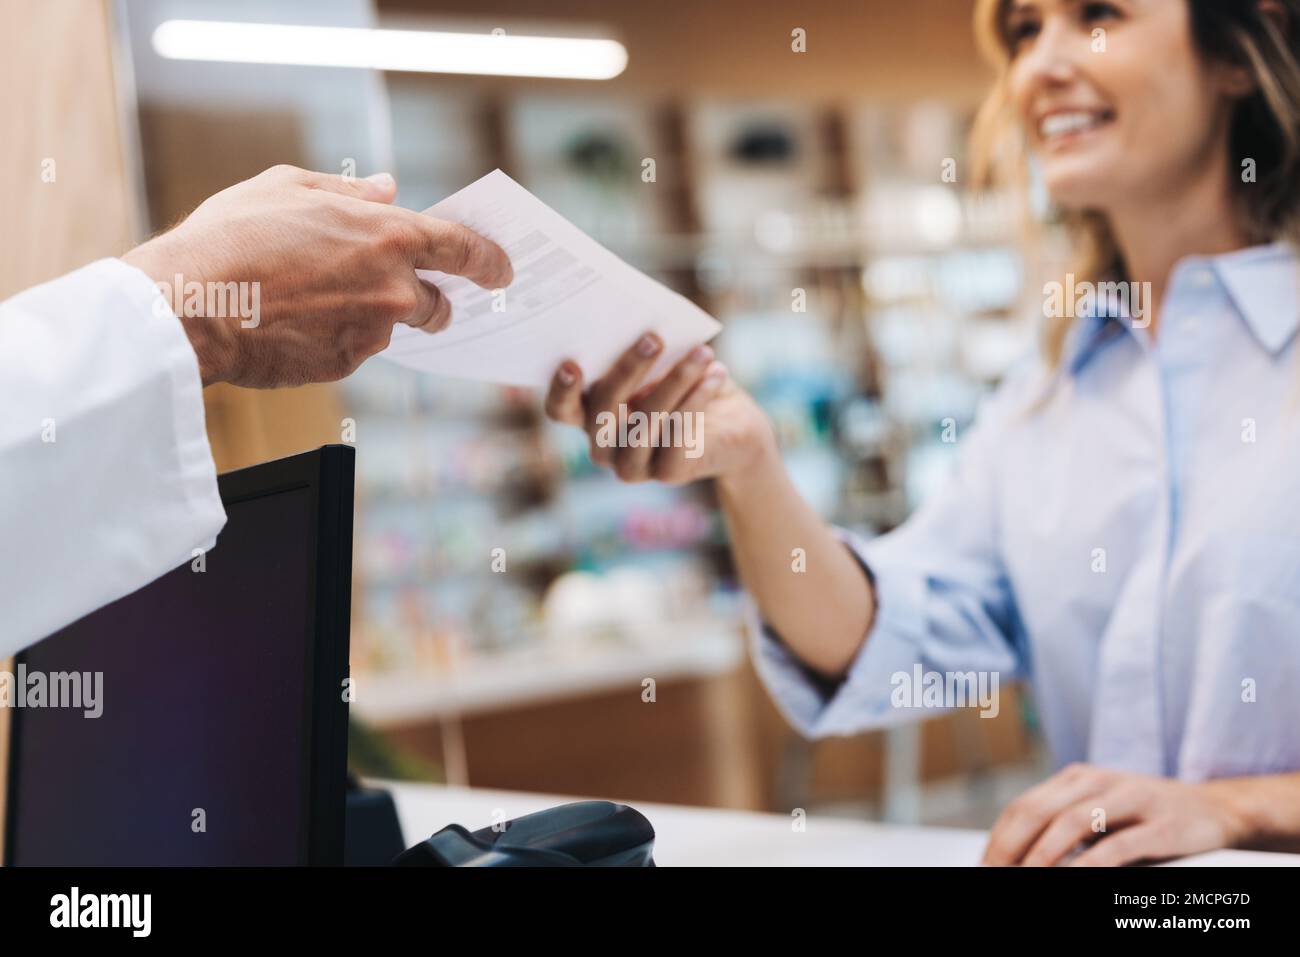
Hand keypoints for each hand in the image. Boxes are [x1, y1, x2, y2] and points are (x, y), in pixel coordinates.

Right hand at [122, 164, 511, 387]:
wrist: (189, 305)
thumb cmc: (232, 236)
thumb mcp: (288, 187)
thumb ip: (349, 191)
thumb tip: (389, 189)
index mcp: (389, 237)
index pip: (464, 250)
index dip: (489, 260)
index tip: (502, 270)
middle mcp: (392, 290)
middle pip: (438, 305)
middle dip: (431, 302)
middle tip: (400, 293)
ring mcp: (371, 334)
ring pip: (390, 329)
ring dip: (370, 317)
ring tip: (313, 298)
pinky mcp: (344, 366)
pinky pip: (353, 351)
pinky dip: (335, 338)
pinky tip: (294, 322)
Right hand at [544, 332, 775, 485]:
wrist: (731, 426)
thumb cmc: (684, 382)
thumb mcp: (662, 362)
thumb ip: (641, 348)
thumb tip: (639, 319)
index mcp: (589, 414)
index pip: (561, 410)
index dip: (562, 391)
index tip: (572, 363)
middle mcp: (603, 444)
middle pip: (603, 411)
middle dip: (628, 370)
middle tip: (654, 338)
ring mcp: (631, 464)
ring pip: (645, 422)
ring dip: (676, 381)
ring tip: (702, 352)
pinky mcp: (667, 473)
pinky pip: (678, 437)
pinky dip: (697, 400)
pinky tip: (716, 374)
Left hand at [981, 763, 1248, 865]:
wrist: (1216, 808)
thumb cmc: (1148, 815)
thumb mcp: (1100, 811)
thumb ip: (1062, 825)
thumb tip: (1017, 856)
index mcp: (1077, 778)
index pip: (1023, 806)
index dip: (999, 839)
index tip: (985, 866)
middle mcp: (1099, 781)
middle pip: (1037, 812)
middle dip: (1010, 848)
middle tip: (997, 875)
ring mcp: (1131, 799)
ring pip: (1071, 823)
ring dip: (1042, 856)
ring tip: (1026, 878)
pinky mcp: (1161, 824)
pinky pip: (1117, 845)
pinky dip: (1090, 864)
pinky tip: (1074, 878)